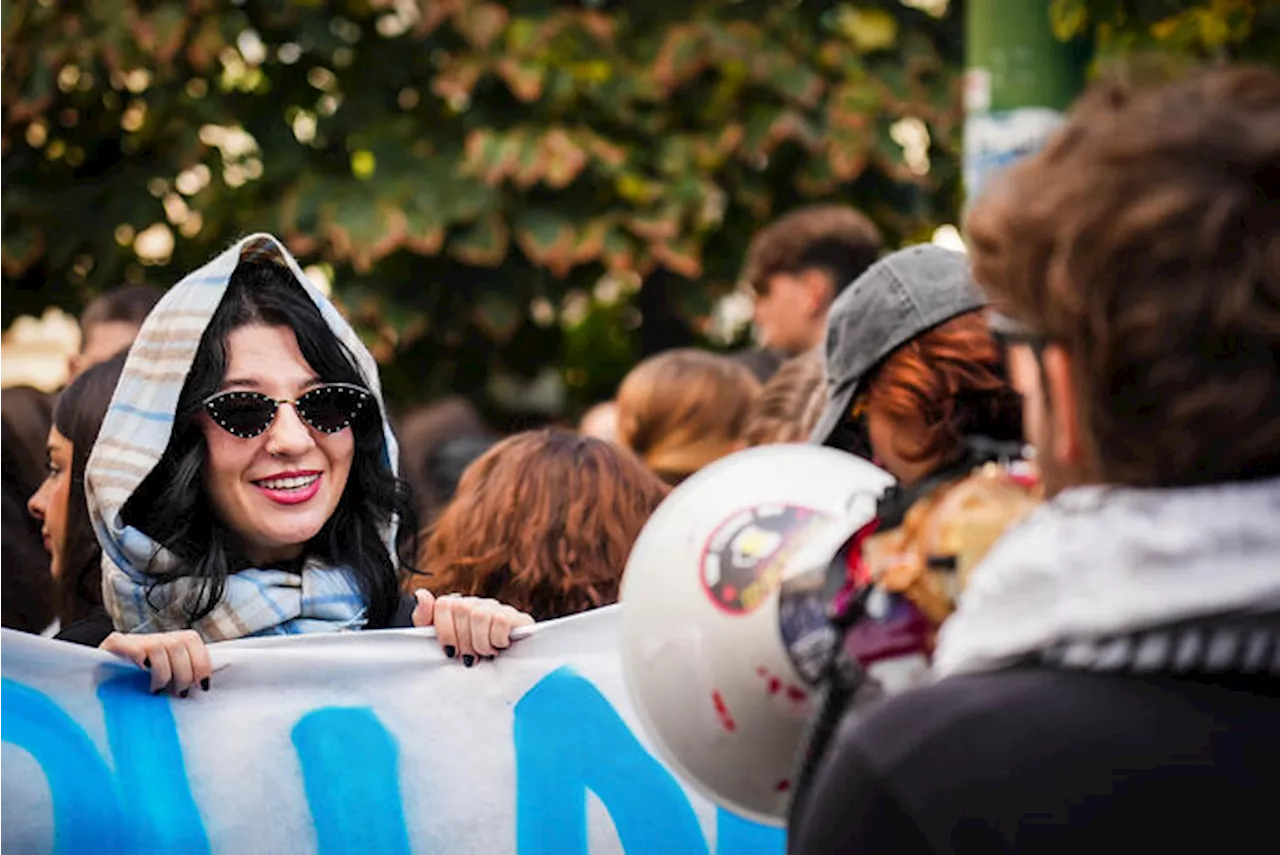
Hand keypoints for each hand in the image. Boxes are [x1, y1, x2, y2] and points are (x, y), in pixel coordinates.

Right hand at [100, 630, 211, 696]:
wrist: (99, 687)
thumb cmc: (139, 691)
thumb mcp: (168, 684)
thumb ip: (184, 677)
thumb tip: (205, 686)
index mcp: (170, 644)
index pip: (191, 639)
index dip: (201, 662)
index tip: (202, 685)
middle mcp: (154, 638)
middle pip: (180, 642)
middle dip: (185, 673)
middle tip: (178, 692)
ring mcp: (134, 640)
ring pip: (160, 645)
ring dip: (163, 672)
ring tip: (157, 690)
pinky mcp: (114, 645)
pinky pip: (129, 644)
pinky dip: (138, 657)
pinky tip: (140, 672)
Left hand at [411, 589, 534, 665]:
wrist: (504, 674)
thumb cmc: (468, 658)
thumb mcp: (440, 643)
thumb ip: (425, 619)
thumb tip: (421, 593)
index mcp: (457, 608)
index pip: (444, 604)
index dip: (445, 631)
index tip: (449, 651)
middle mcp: (477, 604)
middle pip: (462, 608)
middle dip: (463, 641)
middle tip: (469, 657)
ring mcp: (497, 609)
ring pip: (480, 614)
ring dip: (480, 643)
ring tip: (485, 653)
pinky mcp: (517, 618)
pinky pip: (501, 620)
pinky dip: (497, 639)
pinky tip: (500, 647)